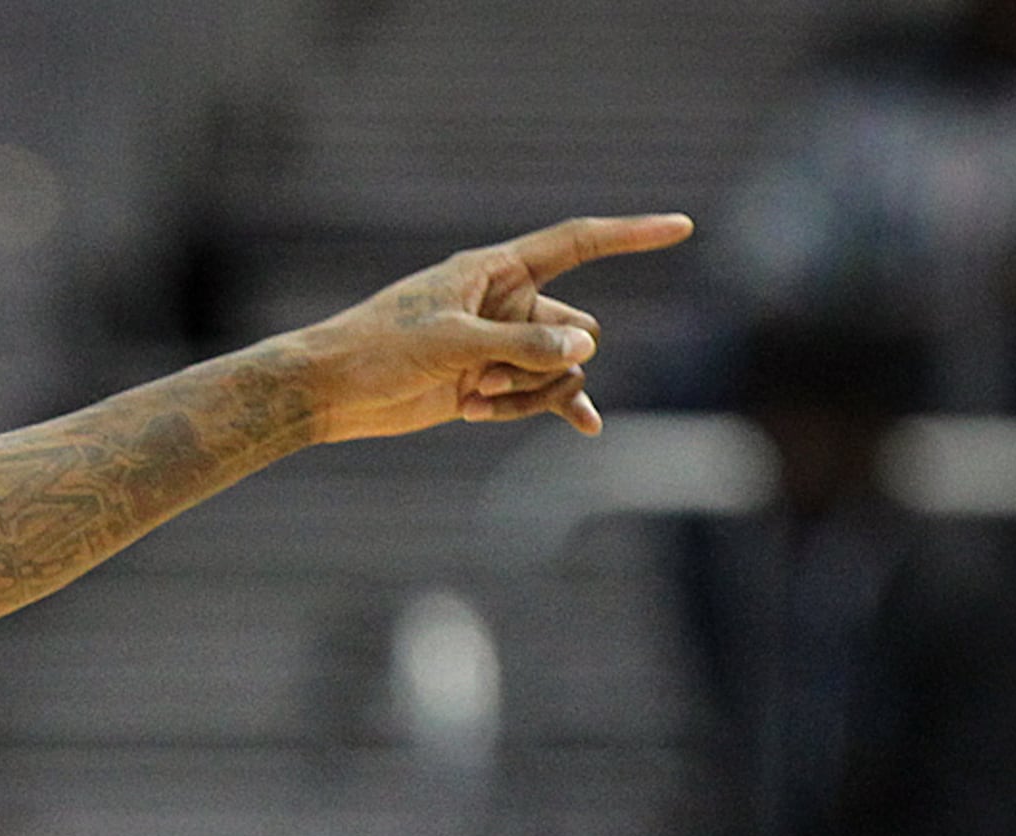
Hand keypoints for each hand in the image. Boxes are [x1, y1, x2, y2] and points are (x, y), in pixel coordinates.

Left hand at [287, 213, 693, 442]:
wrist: (333, 391)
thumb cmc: (378, 349)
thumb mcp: (451, 343)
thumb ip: (520, 344)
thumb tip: (587, 350)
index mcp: (496, 271)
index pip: (578, 243)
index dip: (630, 234)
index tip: (682, 226)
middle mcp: (507, 303)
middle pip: (577, 329)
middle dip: (547, 361)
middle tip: (485, 375)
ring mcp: (501, 345)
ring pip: (561, 368)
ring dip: (530, 392)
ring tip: (474, 398)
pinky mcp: (489, 383)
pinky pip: (543, 395)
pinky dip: (558, 408)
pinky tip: (588, 429)